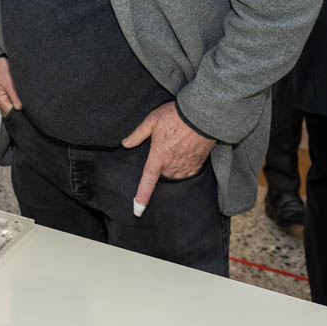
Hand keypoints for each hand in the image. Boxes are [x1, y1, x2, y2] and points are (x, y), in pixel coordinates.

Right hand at [0, 57, 21, 116]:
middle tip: (26, 105)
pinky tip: (17, 93)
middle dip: (17, 109)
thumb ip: (14, 97)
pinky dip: (12, 97)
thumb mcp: (9, 83)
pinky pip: (6, 97)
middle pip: (8, 109)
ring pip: (8, 103)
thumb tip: (19, 108)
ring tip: (22, 98)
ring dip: (15, 102)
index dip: (18, 113)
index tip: (26, 111)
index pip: (9, 113)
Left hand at [121, 101, 214, 216]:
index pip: (148, 180)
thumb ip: (138, 134)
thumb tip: (125, 143)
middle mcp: (172, 165)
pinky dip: (185, 166)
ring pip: (175, 175)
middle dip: (160, 164)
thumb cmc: (175, 116)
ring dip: (172, 166)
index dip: (142, 196)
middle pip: (162, 174)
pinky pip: (188, 172)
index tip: (138, 210)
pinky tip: (185, 153)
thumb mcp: (152, 120)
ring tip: (175, 147)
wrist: (201, 115)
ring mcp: (186, 166)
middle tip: (165, 146)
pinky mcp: (197, 165)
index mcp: (158, 156)